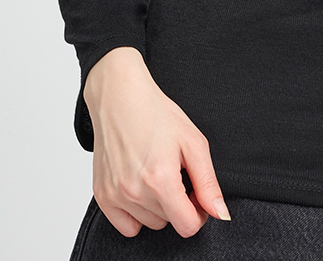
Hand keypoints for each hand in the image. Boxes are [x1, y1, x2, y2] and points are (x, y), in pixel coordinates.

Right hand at [83, 47, 230, 238]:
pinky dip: (136, 214)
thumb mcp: (192, 141)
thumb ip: (208, 183)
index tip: (196, 193)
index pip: (188, 226)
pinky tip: (140, 187)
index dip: (199, 212)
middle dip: (178, 203)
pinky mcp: (102, 195)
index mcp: (161, 180)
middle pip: (169, 223)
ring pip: (149, 223)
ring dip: (158, 206)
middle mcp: (135, 192)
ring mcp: (115, 195)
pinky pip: (126, 226)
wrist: (120, 97)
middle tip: (175, 172)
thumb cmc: (156, 113)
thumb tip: (220, 213)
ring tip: (155, 173)